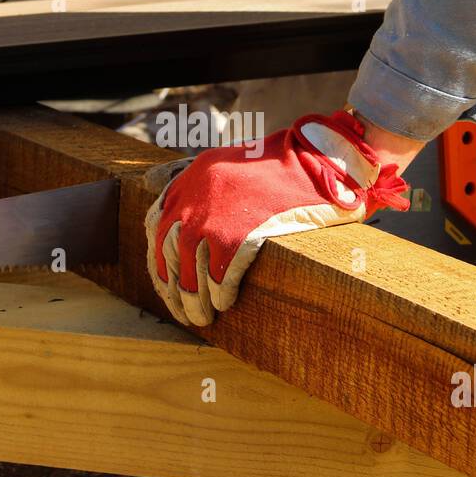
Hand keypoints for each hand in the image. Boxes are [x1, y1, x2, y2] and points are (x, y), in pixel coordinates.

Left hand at [144, 110, 409, 326]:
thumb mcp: (230, 169)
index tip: (167, 287)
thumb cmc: (281, 170)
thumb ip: (205, 195)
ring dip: (195, 299)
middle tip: (186, 313)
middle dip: (175, 290)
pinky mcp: (241, 234)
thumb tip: (185, 240)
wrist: (319, 158)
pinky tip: (225, 304)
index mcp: (190, 180)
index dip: (160, 264)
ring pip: (192, 270)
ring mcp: (215, 216)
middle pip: (170, 255)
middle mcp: (195, 198)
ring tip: (204, 318)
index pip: (156, 229)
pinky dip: (221, 293)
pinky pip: (222, 274)